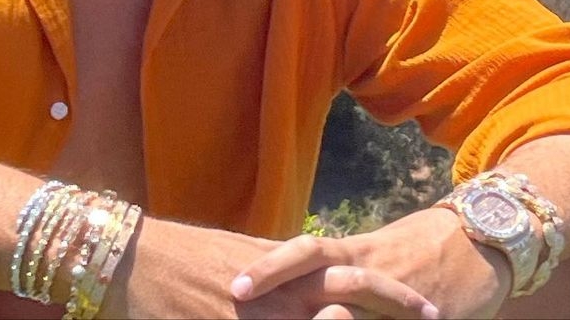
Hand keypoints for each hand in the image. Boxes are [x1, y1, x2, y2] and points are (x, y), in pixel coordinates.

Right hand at [104, 215, 442, 318]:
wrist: (135, 257)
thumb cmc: (188, 256)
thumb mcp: (246, 259)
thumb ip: (282, 269)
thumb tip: (309, 272)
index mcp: (287, 266)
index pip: (353, 278)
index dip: (393, 295)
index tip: (423, 308)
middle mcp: (281, 286)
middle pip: (353, 292)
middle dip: (397, 306)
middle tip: (434, 317)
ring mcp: (260, 308)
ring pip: (326, 319)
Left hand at [230, 207, 512, 319]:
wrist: (480, 242)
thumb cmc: (417, 249)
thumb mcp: (372, 253)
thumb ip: (334, 268)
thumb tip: (282, 271)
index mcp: (353, 252)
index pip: (303, 253)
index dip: (269, 265)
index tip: (235, 280)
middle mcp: (368, 268)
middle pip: (315, 272)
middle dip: (278, 282)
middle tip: (237, 291)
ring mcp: (394, 291)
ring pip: (348, 301)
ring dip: (320, 313)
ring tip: (288, 317)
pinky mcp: (423, 313)